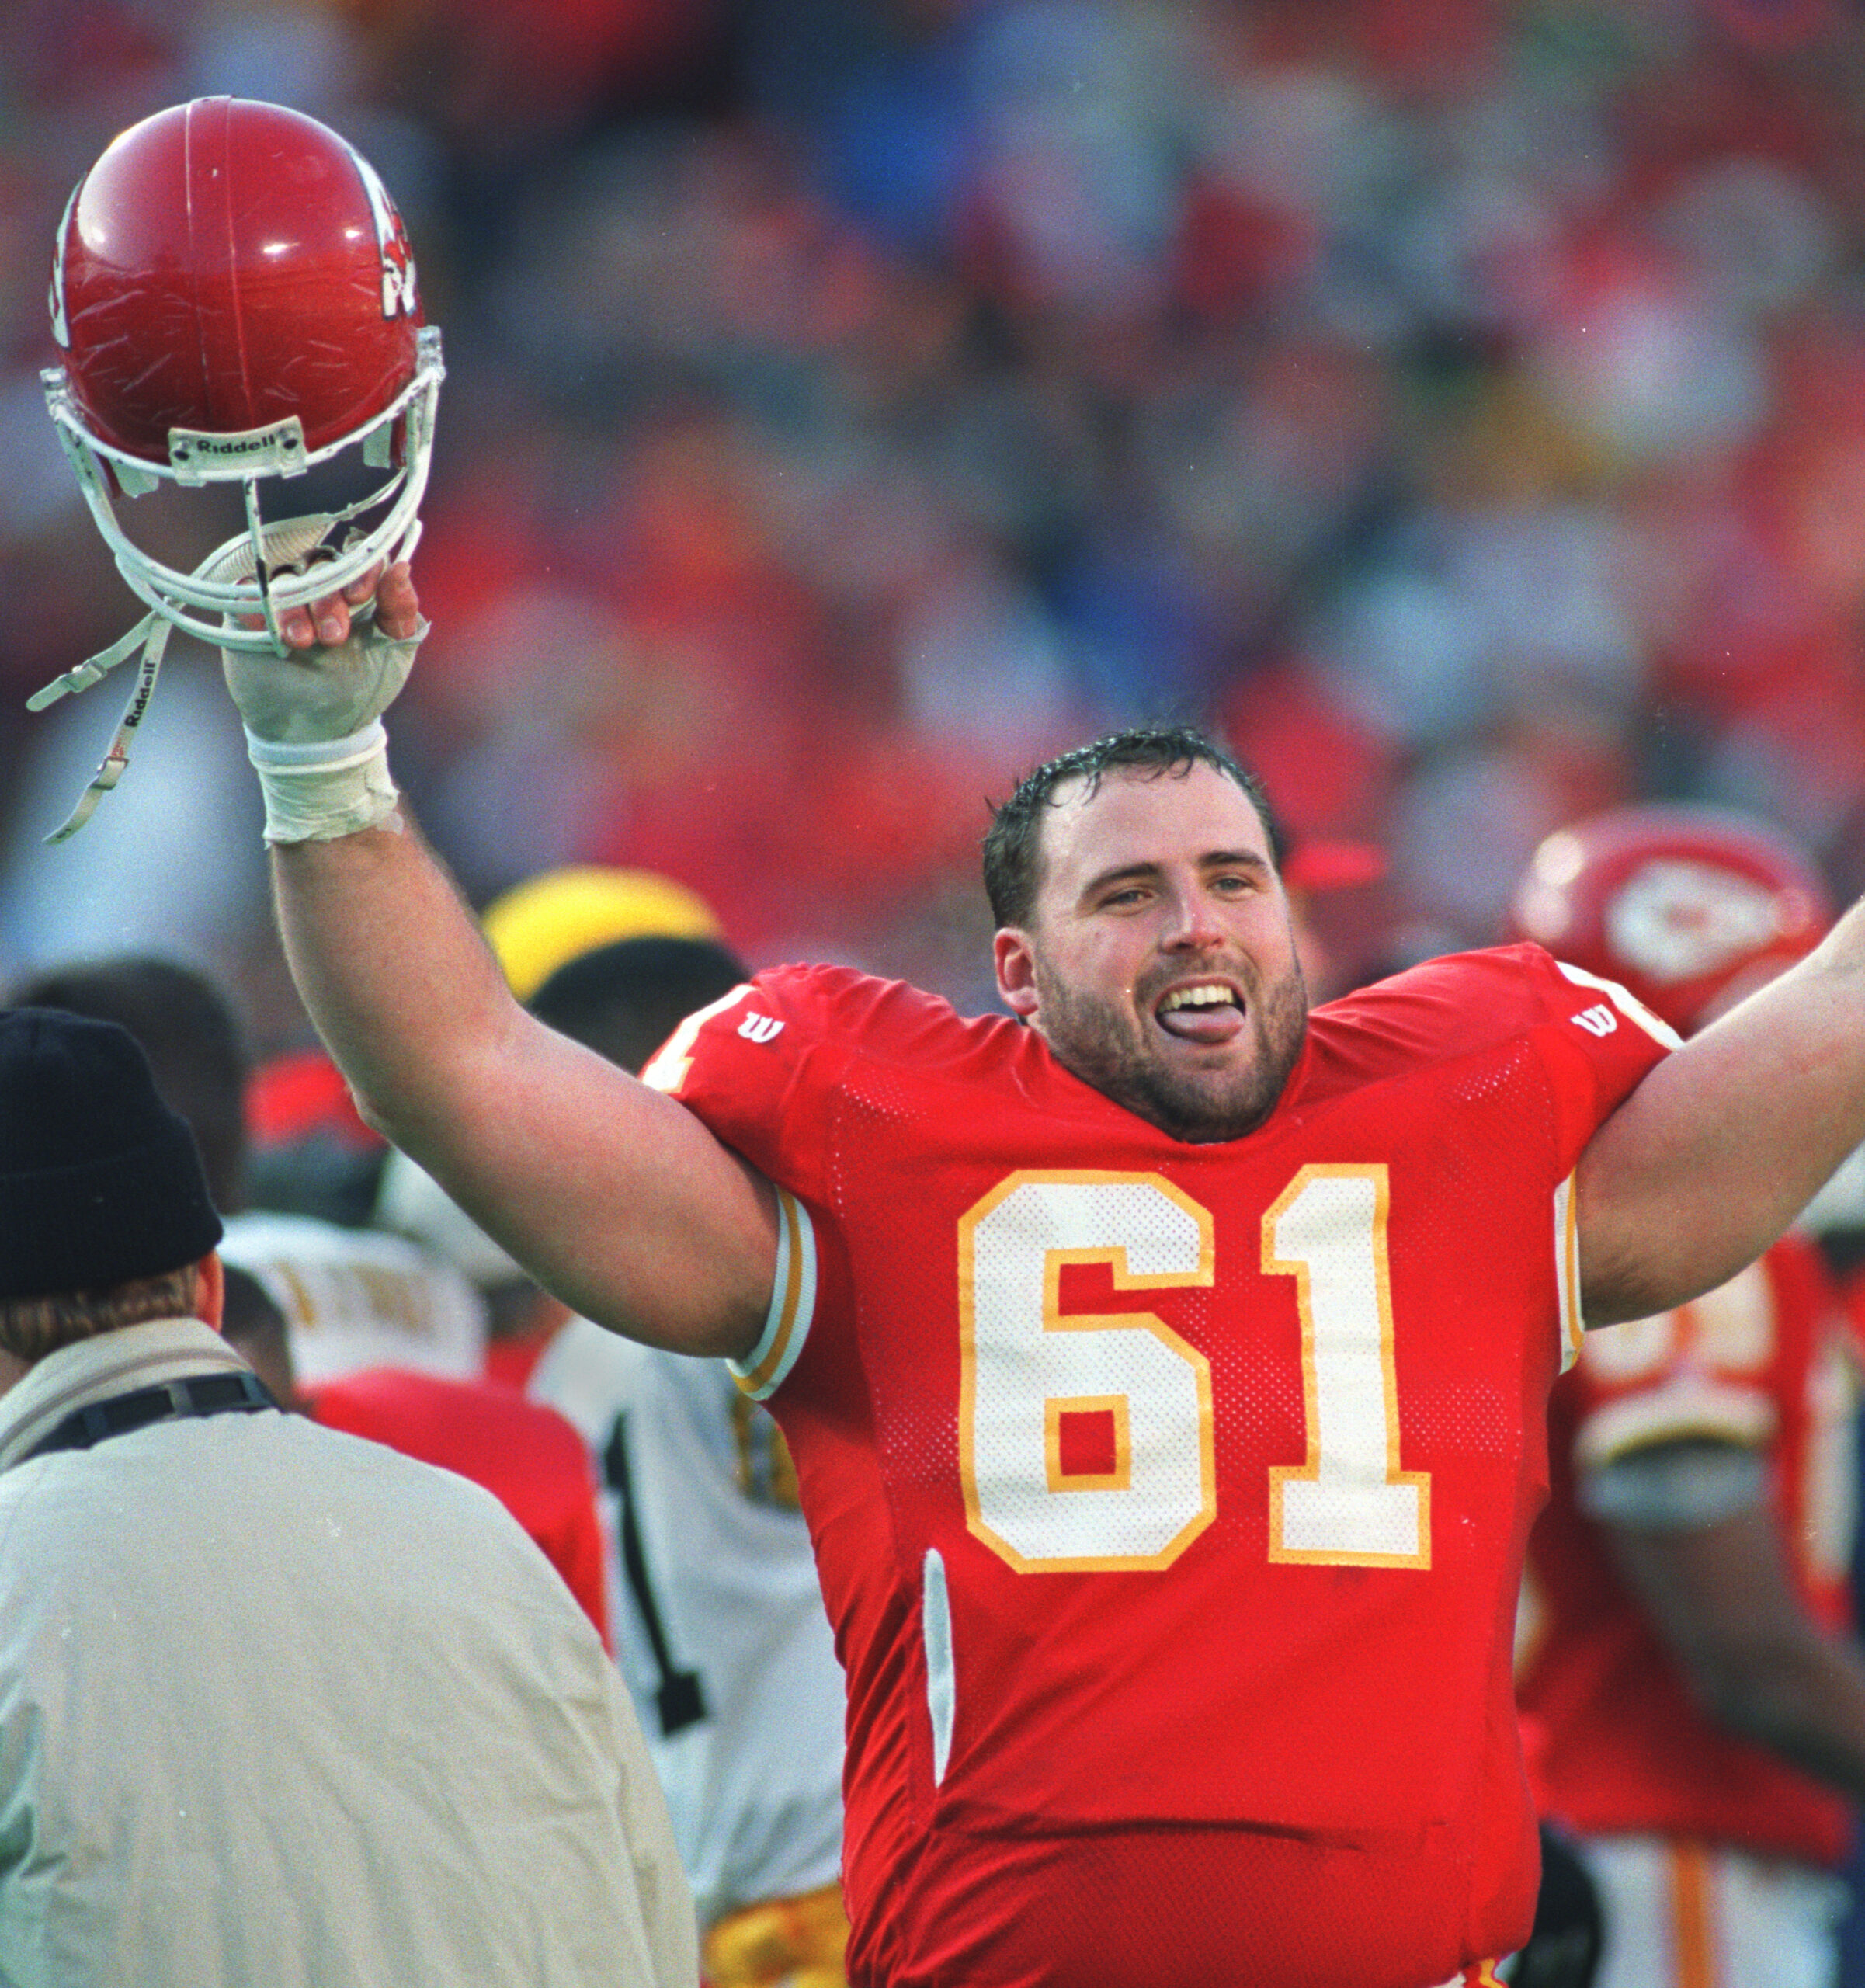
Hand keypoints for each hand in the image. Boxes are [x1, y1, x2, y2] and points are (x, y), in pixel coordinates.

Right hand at [224, 560, 426, 748]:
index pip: (359, 559)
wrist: (320, 729)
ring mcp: (285, 599)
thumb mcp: (393, 652)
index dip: (358, 571)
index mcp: (356, 591)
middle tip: (334, 637)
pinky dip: (254, 604)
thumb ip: (400, 611)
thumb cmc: (361, 687)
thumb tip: (400, 567)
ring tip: (301, 642)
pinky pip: (247, 594)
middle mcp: (320, 588)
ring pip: (285, 580)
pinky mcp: (252, 614)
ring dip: (292, 608)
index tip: (359, 596)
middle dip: (327, 600)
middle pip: (320, 569)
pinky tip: (266, 627)